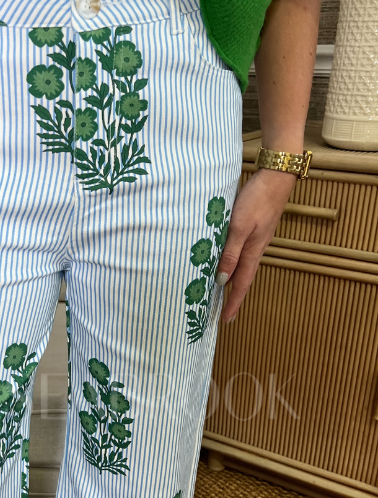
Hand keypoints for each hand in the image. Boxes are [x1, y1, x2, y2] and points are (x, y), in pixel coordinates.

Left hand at [215, 168, 295, 322]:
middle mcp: (255, 249)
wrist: (276, 177)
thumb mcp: (240, 227)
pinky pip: (241, 253)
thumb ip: (231, 253)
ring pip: (241, 266)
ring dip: (232, 281)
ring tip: (221, 293)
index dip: (233, 303)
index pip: (241, 285)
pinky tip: (225, 263)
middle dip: (233, 297)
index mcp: (252, 252)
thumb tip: (221, 280)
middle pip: (242, 279)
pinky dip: (232, 264)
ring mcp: (256, 240)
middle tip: (223, 313)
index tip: (225, 321)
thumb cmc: (257, 200)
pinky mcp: (254, 229)